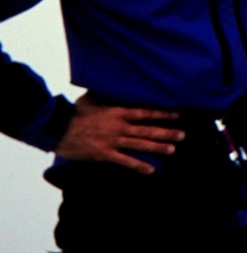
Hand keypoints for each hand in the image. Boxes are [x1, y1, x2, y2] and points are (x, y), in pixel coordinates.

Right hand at [53, 93, 183, 174]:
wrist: (57, 128)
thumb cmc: (74, 112)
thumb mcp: (92, 99)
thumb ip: (106, 94)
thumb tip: (113, 83)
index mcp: (117, 112)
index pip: (145, 112)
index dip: (162, 114)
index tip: (177, 115)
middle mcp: (119, 127)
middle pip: (147, 130)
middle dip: (166, 132)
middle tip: (183, 135)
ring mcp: (113, 141)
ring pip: (140, 145)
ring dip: (158, 147)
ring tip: (173, 149)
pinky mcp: (104, 154)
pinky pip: (125, 161)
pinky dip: (139, 165)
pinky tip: (151, 169)